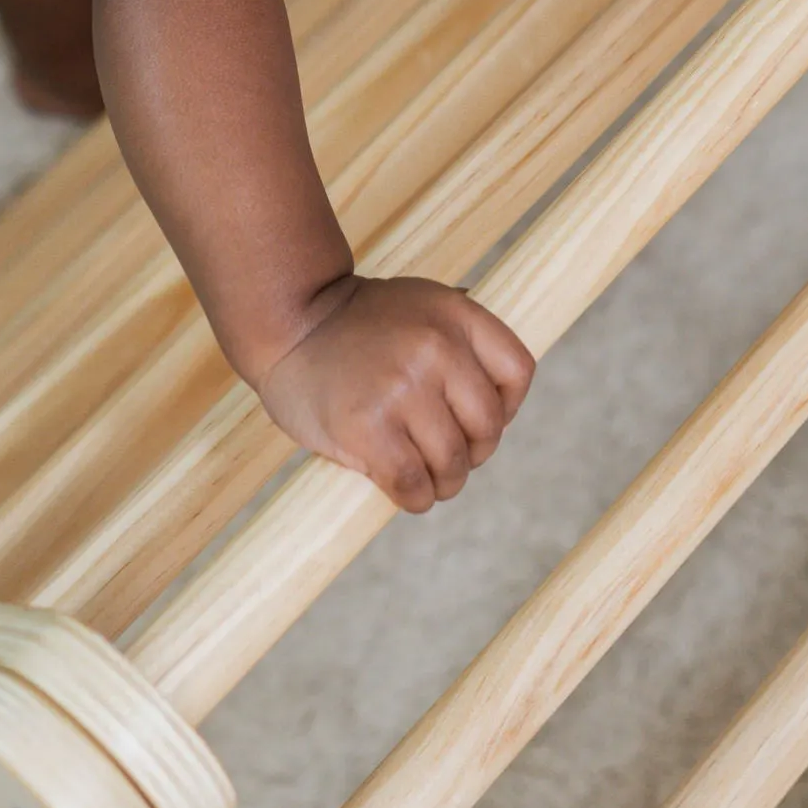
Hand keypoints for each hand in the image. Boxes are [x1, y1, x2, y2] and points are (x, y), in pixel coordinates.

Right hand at [255, 275, 535, 511]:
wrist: (288, 325)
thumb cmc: (357, 328)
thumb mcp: (421, 309)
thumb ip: (462, 346)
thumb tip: (497, 414)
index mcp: (455, 314)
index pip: (518, 371)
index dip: (505, 408)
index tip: (474, 420)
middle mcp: (435, 346)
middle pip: (488, 427)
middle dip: (472, 453)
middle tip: (444, 455)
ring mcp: (401, 388)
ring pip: (453, 462)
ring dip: (443, 482)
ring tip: (422, 475)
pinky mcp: (368, 428)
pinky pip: (413, 484)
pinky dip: (414, 498)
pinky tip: (403, 488)